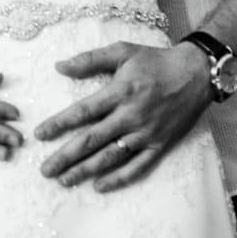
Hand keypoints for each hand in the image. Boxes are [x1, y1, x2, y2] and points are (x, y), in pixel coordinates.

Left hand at [36, 41, 211, 191]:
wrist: (197, 74)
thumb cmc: (155, 61)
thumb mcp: (122, 51)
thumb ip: (90, 60)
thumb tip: (59, 66)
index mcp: (119, 92)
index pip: (82, 112)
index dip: (59, 124)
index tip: (39, 135)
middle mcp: (131, 116)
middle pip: (92, 140)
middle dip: (66, 156)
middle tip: (45, 170)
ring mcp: (146, 133)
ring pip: (111, 157)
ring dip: (86, 170)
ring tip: (65, 180)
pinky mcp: (159, 145)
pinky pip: (137, 167)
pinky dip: (119, 179)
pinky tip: (99, 186)